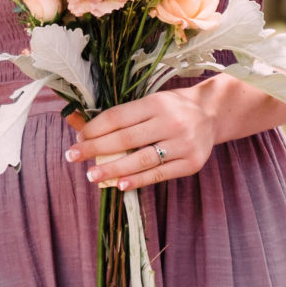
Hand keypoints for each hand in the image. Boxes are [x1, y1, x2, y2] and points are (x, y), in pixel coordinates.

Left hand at [67, 89, 217, 191]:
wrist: (213, 114)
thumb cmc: (173, 108)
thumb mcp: (151, 102)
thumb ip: (121, 116)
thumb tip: (80, 126)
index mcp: (157, 103)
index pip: (118, 117)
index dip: (95, 128)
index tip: (78, 138)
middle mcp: (171, 122)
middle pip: (126, 138)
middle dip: (95, 149)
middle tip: (73, 157)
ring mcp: (183, 144)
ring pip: (141, 160)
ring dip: (112, 169)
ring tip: (92, 175)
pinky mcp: (191, 163)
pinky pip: (159, 174)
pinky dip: (138, 180)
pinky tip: (119, 184)